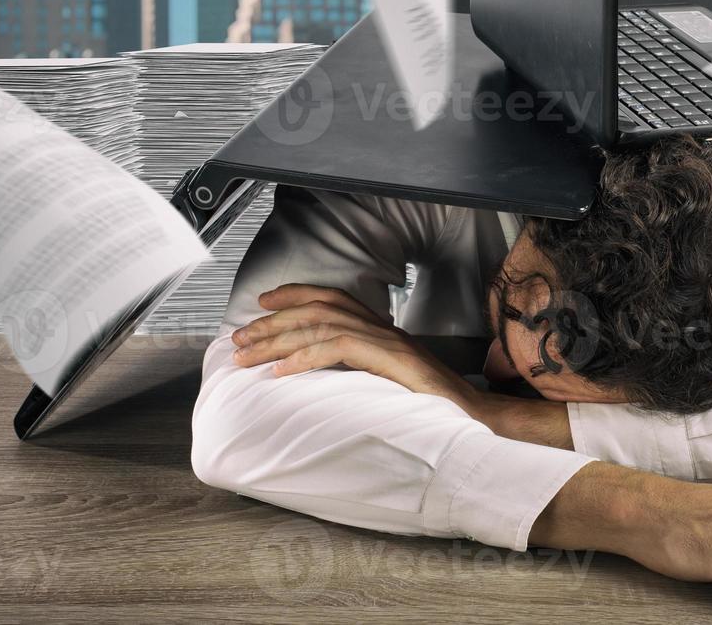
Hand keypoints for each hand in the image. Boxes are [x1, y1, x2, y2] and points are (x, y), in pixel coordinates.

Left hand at [231, 284, 483, 415]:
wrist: (473, 417)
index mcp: (381, 330)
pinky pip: (337, 347)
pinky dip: (303, 357)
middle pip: (319, 308)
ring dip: (277, 340)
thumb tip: (323, 379)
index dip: (294, 295)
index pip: (332, 297)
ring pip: (320, 325)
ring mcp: (386, 341)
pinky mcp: (389, 358)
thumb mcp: (389, 383)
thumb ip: (362, 372)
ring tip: (246, 356)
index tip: (262, 304)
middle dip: (272, 321)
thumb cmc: (434, 407)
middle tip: (238, 338)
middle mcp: (381, 328)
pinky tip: (279, 372)